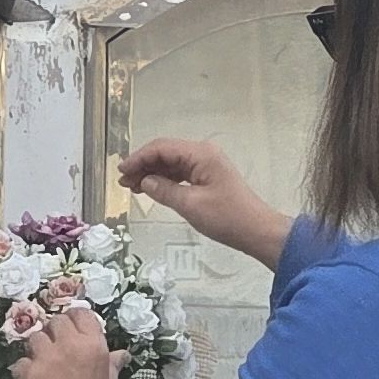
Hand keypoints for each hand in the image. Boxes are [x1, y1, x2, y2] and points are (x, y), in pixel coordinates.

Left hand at [13, 302, 120, 378]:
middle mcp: (68, 345)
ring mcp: (45, 358)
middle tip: (57, 345)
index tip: (72, 327)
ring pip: (35, 337)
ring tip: (43, 361)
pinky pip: (22, 361)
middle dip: (56, 331)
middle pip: (56, 322)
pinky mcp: (27, 373)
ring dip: (39, 347)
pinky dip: (26, 368)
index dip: (75, 318)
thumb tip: (122, 354)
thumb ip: (112, 363)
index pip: (81, 313)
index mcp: (93, 345)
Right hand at [118, 134, 292, 270]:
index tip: (121, 171)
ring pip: (171, 163)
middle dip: (143, 165)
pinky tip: (150, 189)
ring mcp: (206, 165)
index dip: (139, 158)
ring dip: (151, 173)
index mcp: (201, 154)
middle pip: (165, 152)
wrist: (257, 231)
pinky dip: (164, 180)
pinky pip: (180, 173)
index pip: (162, 148)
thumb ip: (164, 190)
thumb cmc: (227, 218)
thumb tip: (144, 181)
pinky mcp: (208, 177)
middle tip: (123, 183)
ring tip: (131, 187)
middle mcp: (203, 153)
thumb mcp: (191, 205)